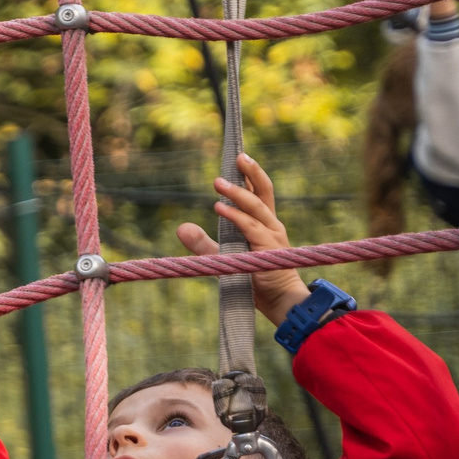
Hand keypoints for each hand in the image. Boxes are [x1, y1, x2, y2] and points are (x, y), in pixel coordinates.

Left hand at [177, 152, 309, 325]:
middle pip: (264, 191)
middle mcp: (271, 225)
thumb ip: (203, 243)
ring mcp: (272, 235)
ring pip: (255, 206)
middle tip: (238, 156)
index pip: (260, 192)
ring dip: (236, 193)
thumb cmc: (253, 279)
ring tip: (217, 182)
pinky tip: (219, 208)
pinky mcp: (268, 249)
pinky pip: (250, 228)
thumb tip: (181, 227)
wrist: (278, 302)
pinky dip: (234, 216)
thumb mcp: (222, 257)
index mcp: (264, 223)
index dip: (251, 174)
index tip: (240, 157)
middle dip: (252, 172)